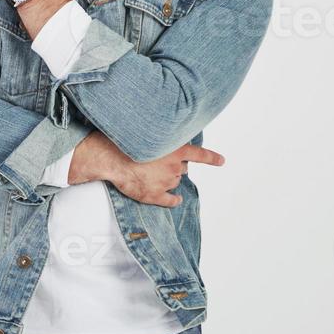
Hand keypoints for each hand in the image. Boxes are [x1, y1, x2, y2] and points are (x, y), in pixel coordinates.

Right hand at [70, 132, 224, 207]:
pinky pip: (171, 200)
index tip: (222, 161)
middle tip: (158, 162)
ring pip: (174, 181)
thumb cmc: (127, 142)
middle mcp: (174, 166)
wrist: (111, 158)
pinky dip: (173, 200)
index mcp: (176, 150)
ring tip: (149, 173)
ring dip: (167, 178)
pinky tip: (173, 200)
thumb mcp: (150, 133)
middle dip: (174, 166)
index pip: (199, 154)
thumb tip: (170, 141)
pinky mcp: (156, 195)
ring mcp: (166, 181)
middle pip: (182, 168)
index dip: (212, 158)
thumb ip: (164, 137)